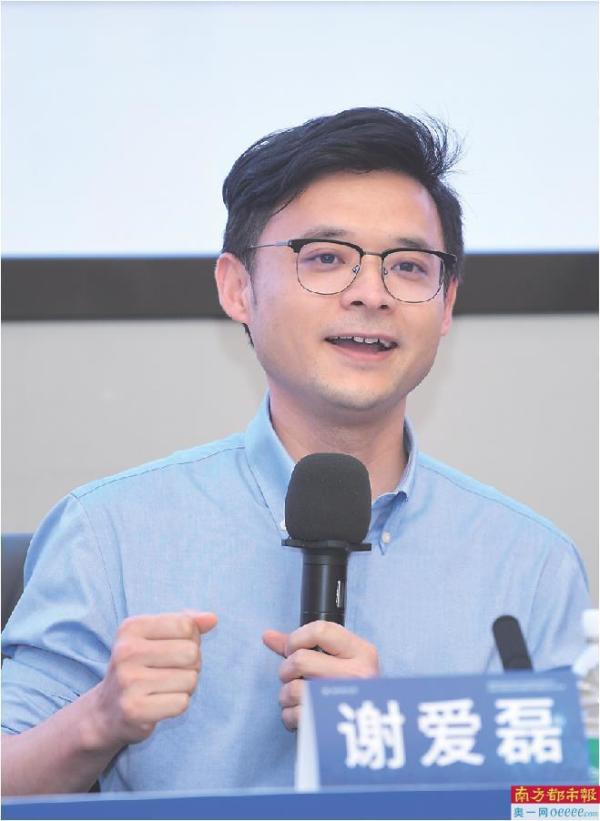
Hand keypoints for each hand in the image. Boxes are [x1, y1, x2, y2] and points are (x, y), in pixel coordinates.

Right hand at [90, 611, 216, 749]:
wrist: (107, 710)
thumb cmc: (141, 666)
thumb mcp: (158, 636)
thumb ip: (186, 622)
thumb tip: (212, 619)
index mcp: (132, 627)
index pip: (186, 625)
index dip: (190, 639)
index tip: (173, 649)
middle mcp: (126, 651)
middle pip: (191, 652)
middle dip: (191, 665)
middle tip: (171, 672)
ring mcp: (128, 681)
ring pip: (190, 679)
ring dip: (186, 687)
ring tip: (165, 688)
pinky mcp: (133, 710)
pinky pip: (181, 703)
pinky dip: (177, 704)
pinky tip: (160, 703)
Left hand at [262, 620, 378, 730]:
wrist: (370, 724)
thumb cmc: (348, 685)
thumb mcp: (338, 657)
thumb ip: (302, 644)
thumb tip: (268, 636)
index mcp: (362, 652)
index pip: (320, 630)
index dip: (297, 638)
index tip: (294, 648)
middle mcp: (357, 675)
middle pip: (300, 660)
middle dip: (287, 668)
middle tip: (293, 675)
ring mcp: (343, 701)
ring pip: (292, 688)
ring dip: (285, 694)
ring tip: (296, 695)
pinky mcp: (328, 724)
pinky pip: (292, 715)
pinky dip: (289, 715)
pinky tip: (300, 713)